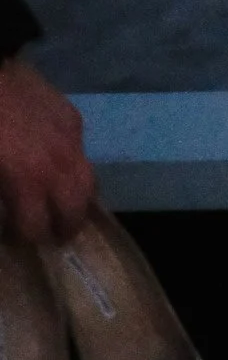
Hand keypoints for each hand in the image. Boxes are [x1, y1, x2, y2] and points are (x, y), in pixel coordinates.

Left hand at [0, 57, 93, 243]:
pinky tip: (57, 168)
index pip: (37, 225)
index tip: (16, 240)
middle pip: (75, 208)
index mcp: (28, 180)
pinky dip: (72, 169)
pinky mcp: (72, 119)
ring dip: (79, 201)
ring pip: (88, 181)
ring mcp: (70, 140)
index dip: (26, 237)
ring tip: (68, 211)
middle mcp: (59, 165)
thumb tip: (3, 208)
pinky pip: (80, 153)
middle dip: (65, 228)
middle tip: (55, 238)